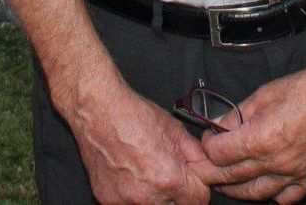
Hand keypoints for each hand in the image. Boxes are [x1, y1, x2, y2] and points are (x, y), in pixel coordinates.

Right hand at [61, 76, 211, 204]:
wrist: (98, 110)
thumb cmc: (133, 115)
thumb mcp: (175, 129)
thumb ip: (195, 155)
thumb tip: (206, 168)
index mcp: (170, 179)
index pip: (199, 202)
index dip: (197, 189)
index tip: (191, 182)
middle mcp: (148, 196)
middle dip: (176, 194)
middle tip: (166, 173)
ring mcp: (126, 202)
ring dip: (154, 197)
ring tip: (145, 172)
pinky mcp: (108, 201)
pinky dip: (131, 194)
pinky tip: (127, 173)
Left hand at [198, 56, 305, 202]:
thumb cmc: (305, 89)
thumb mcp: (263, 95)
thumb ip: (237, 114)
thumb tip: (217, 125)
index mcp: (261, 139)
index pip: (220, 154)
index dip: (207, 146)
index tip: (206, 140)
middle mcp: (276, 162)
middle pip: (232, 176)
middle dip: (212, 171)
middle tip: (204, 164)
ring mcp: (294, 174)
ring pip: (255, 193)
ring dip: (235, 188)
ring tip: (226, 180)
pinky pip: (285, 198)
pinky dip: (271, 196)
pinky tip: (263, 187)